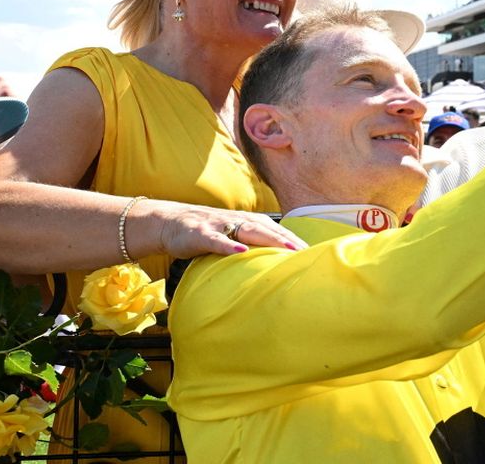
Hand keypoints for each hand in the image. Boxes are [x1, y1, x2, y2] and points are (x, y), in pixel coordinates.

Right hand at [157, 206, 307, 259]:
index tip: (314, 253)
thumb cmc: (207, 232)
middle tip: (308, 253)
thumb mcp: (231, 237)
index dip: (294, 240)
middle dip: (288, 240)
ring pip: (248, 230)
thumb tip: (272, 264)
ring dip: (270, 238)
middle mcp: (237, 219)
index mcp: (246, 222)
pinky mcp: (200, 233)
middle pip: (268, 229)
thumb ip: (250, 245)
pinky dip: (228, 244)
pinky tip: (241, 251)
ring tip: (288, 250)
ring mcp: (219, 225)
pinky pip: (216, 239)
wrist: (170, 222)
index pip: (275, 230)